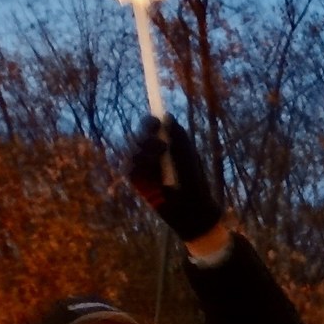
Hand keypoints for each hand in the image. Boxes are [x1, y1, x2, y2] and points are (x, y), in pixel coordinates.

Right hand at [128, 114, 222, 240]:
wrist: (193, 207)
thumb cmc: (194, 181)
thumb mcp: (188, 157)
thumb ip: (179, 137)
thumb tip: (167, 116)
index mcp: (164, 142)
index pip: (150, 125)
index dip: (149, 121)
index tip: (156, 123)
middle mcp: (151, 152)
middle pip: (137, 136)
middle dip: (146, 138)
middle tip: (162, 147)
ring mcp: (142, 166)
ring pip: (132, 151)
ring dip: (145, 155)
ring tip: (160, 164)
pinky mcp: (136, 181)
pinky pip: (129, 169)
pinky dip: (138, 170)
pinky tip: (152, 177)